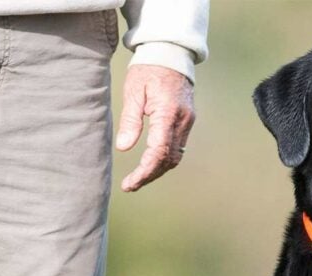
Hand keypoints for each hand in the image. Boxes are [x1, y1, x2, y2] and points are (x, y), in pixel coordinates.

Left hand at [115, 64, 194, 191]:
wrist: (171, 53)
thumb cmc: (148, 69)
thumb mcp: (134, 91)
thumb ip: (130, 120)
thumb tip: (124, 148)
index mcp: (168, 114)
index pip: (158, 152)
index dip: (144, 172)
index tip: (130, 183)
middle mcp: (182, 121)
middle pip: (168, 160)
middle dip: (150, 175)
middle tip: (131, 184)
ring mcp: (187, 122)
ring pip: (175, 157)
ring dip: (157, 170)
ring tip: (138, 178)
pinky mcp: (187, 122)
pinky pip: (178, 148)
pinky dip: (164, 159)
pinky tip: (150, 163)